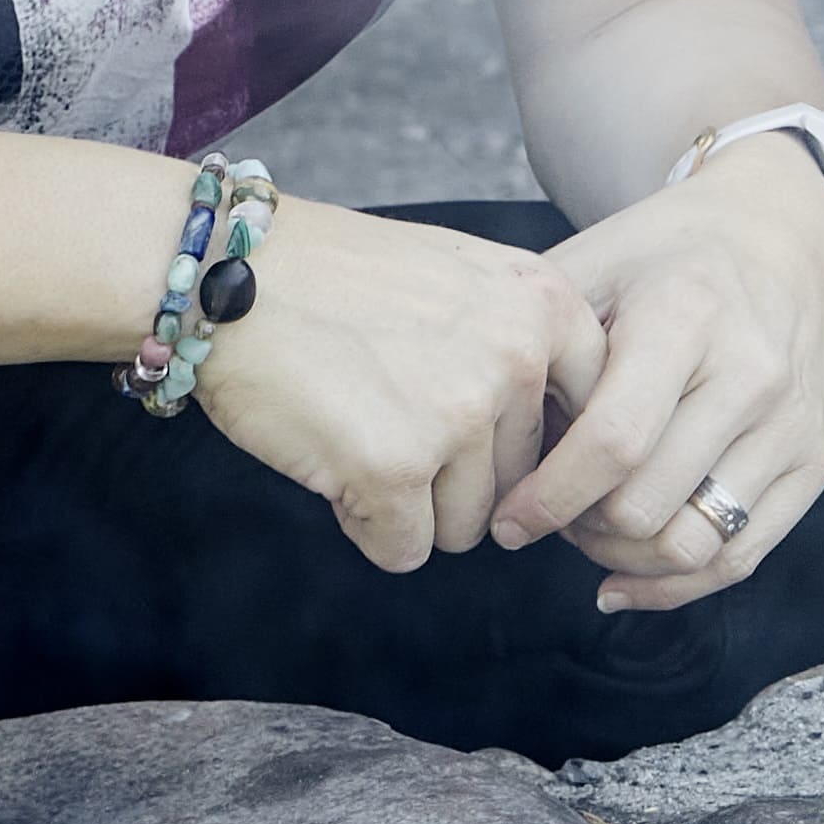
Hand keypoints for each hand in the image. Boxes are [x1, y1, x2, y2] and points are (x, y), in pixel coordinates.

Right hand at [195, 199, 605, 572]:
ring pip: (467, 525)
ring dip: (413, 505)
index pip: (593, 421)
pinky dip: (367, 527)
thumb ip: (523, 341)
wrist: (230, 274)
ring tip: (360, 435)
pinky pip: (405, 549)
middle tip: (392, 422)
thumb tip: (570, 440)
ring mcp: (460, 414)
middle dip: (458, 477)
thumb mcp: (465, 277)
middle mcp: (519, 357)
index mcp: (546, 305)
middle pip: (522, 482)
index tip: (491, 449)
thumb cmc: (338, 279)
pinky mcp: (395, 468)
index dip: (538, 450)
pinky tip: (335, 466)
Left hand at [496, 140, 823, 611]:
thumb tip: (487, 438)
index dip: (548, 498)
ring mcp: (793, 420)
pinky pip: (742, 556)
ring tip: (589, 528)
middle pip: (646, 505)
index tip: (506, 519)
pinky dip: (674, 585)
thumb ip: (541, 341)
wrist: (788, 231)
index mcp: (689, 314)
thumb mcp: (597, 261)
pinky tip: (623, 578)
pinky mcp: (817, 457)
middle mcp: (753, 371)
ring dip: (621, 557)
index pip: (613, 442)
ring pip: (692, 544)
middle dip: (575, 527)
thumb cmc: (671, 253)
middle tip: (547, 511)